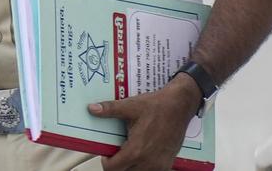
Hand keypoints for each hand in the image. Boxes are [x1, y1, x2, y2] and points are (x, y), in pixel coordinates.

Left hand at [88, 73, 202, 169]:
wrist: (180, 107)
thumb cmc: (157, 106)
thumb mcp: (130, 106)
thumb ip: (109, 110)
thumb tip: (92, 109)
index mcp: (136, 150)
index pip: (113, 168)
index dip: (105, 161)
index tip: (105, 152)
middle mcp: (148, 161)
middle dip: (116, 164)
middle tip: (115, 151)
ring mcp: (159, 164)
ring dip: (130, 166)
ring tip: (128, 151)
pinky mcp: (167, 163)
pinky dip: (143, 166)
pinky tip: (141, 153)